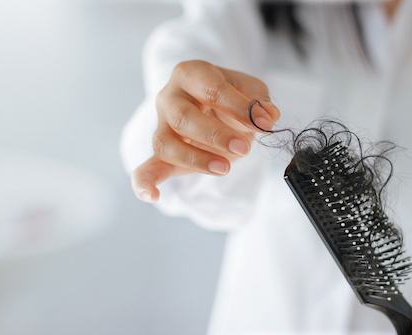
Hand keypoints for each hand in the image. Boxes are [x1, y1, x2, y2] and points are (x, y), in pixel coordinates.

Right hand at [131, 60, 279, 202]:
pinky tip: (151, 195)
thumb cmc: (229, 95)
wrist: (211, 104)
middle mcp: (170, 98)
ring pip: (166, 144)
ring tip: (223, 168)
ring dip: (195, 159)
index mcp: (191, 74)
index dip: (240, 108)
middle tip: (243, 148)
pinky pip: (147, 168)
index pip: (212, 90)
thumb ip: (259, 101)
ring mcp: (162, 126)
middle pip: (183, 117)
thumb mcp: (249, 89)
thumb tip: (266, 117)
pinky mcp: (161, 153)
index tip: (264, 124)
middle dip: (215, 136)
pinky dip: (145, 182)